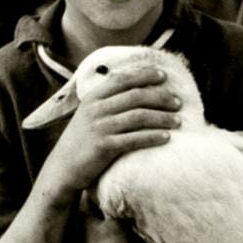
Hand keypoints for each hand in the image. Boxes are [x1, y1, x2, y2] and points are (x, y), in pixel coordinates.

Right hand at [40, 67, 182, 201]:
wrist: (63, 168)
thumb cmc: (82, 141)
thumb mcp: (89, 114)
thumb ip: (106, 101)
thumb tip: (135, 89)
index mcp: (93, 97)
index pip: (122, 80)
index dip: (144, 75)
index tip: (163, 75)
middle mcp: (96, 109)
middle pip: (135, 97)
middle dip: (161, 97)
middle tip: (178, 102)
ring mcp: (100, 127)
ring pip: (138, 117)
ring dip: (162, 117)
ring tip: (179, 120)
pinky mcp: (104, 147)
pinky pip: (134, 139)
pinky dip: (153, 137)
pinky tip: (167, 137)